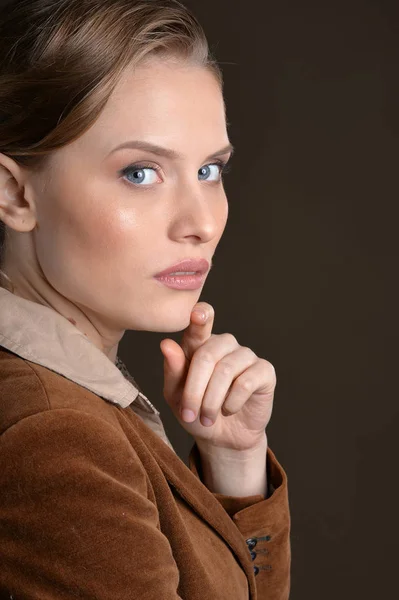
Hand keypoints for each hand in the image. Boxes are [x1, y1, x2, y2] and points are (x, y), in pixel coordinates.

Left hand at [160, 302, 275, 451]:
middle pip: (207, 355)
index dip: (200, 316)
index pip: (200, 322)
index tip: (197, 314)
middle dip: (194, 390)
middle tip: (189, 414)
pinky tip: (229, 410)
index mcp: (200, 343)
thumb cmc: (196, 412)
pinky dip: (232, 402)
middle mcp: (224, 344)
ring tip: (207, 418)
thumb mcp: (176, 396)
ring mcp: (245, 356)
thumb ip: (173, 370)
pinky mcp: (264, 371)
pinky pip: (246, 382)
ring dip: (211, 401)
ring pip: (226, 370)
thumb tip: (166, 344)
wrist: (222, 438)